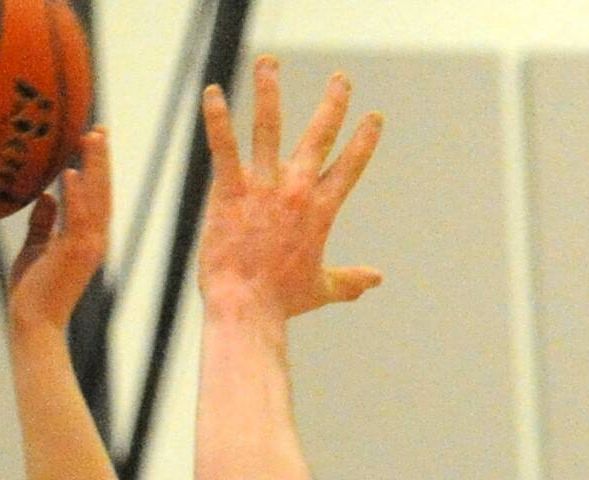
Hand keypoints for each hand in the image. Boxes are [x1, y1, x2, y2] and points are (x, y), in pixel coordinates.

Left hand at [8, 129, 111, 331]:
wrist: (33, 324)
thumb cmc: (33, 292)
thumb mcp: (36, 249)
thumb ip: (43, 223)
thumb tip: (46, 197)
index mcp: (87, 239)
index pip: (96, 197)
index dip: (97, 168)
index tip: (94, 139)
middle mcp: (94, 241)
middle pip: (103, 192)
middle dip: (101, 159)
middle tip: (99, 128)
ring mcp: (87, 247)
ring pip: (96, 199)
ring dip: (95, 167)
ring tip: (91, 137)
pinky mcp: (74, 254)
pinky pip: (77, 218)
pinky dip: (76, 194)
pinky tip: (72, 171)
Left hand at [198, 55, 384, 319]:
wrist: (247, 308)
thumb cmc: (282, 302)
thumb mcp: (322, 289)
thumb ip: (350, 279)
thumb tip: (376, 280)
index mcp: (320, 211)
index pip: (349, 167)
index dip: (363, 141)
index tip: (374, 117)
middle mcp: (296, 191)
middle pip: (320, 136)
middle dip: (333, 104)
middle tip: (341, 79)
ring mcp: (264, 187)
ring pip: (268, 128)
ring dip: (268, 91)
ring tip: (268, 62)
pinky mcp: (231, 191)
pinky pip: (224, 147)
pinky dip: (216, 119)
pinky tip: (211, 93)